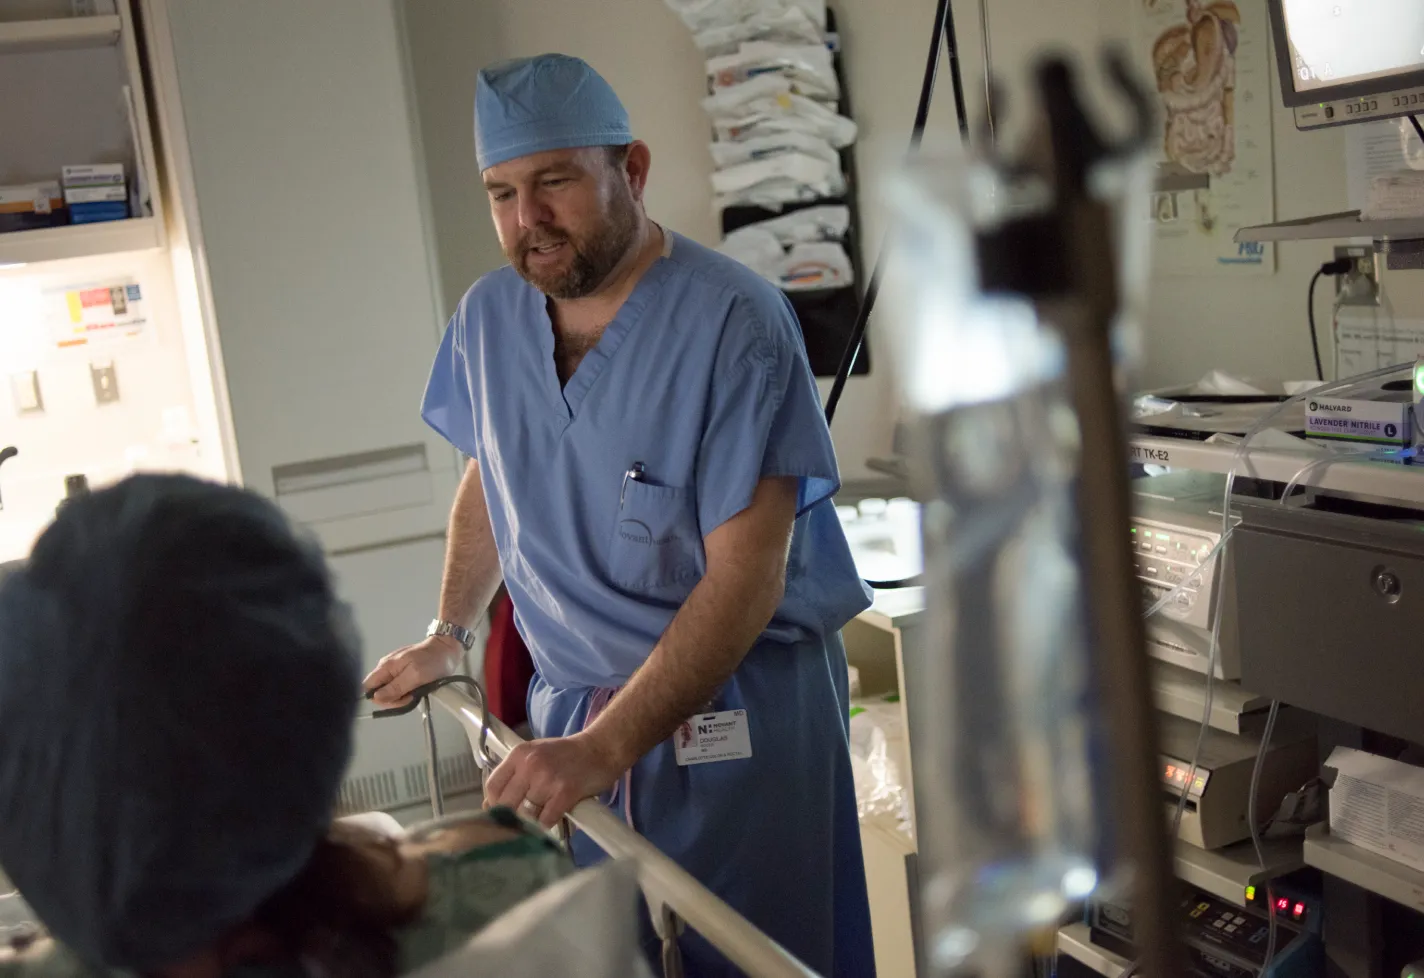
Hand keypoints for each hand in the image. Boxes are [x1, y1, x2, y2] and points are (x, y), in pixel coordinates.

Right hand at [363, 635, 462, 706]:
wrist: (447, 648)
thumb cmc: (432, 661)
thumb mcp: (415, 676)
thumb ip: (395, 687)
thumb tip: (376, 697)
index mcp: (386, 666)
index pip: (368, 687)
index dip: (379, 698)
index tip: (396, 699)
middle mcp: (387, 668)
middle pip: (379, 692)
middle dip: (394, 699)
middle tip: (411, 695)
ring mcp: (395, 670)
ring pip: (390, 691)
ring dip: (402, 696)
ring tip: (417, 691)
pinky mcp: (404, 673)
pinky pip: (399, 688)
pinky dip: (407, 692)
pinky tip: (417, 689)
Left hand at [483, 732, 628, 828]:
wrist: (601, 748)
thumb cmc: (567, 754)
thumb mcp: (535, 755)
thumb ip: (514, 776)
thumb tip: (489, 805)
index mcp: (519, 754)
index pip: (492, 786)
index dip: (494, 804)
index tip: (502, 812)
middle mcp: (530, 765)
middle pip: (506, 803)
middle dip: (512, 816)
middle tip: (521, 821)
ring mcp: (547, 779)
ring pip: (526, 814)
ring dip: (531, 822)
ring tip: (538, 820)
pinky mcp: (565, 793)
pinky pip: (545, 820)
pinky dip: (547, 825)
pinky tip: (551, 821)